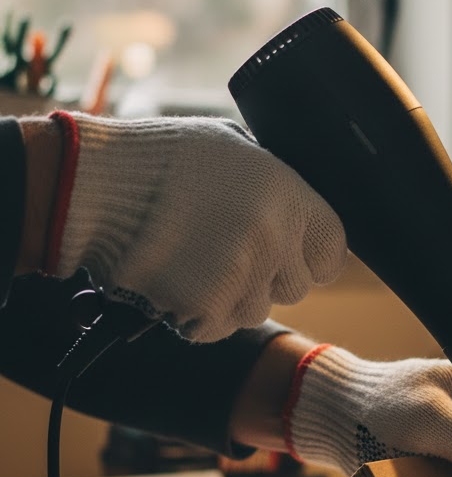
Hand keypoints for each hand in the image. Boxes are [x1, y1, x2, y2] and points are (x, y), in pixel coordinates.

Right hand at [44, 112, 345, 341]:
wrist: (93, 187)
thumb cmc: (163, 161)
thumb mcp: (236, 149)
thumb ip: (278, 183)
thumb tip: (302, 205)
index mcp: (291, 197)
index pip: (333, 252)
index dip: (312, 257)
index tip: (290, 255)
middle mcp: (276, 239)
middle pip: (296, 287)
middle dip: (267, 277)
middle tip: (225, 253)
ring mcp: (243, 277)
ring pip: (255, 311)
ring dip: (229, 297)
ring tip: (190, 259)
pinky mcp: (206, 309)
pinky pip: (216, 327)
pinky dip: (194, 314)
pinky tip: (171, 278)